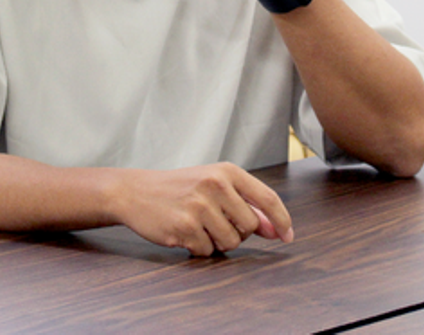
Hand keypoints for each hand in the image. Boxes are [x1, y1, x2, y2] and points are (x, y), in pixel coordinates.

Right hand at [109, 163, 293, 255]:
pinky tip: (184, 232)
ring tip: (198, 226)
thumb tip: (274, 229)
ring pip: (230, 242)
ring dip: (217, 242)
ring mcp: (199, 206)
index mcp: (227, 171)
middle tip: (216, 223)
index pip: (267, 198)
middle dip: (238, 233)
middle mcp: (215, 185)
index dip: (282, 220)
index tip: (287, 237)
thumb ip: (245, 205)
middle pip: (249, 226)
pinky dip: (198, 248)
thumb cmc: (180, 189)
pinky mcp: (185, 226)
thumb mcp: (214, 186)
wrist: (135, 192)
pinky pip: (207, 251)